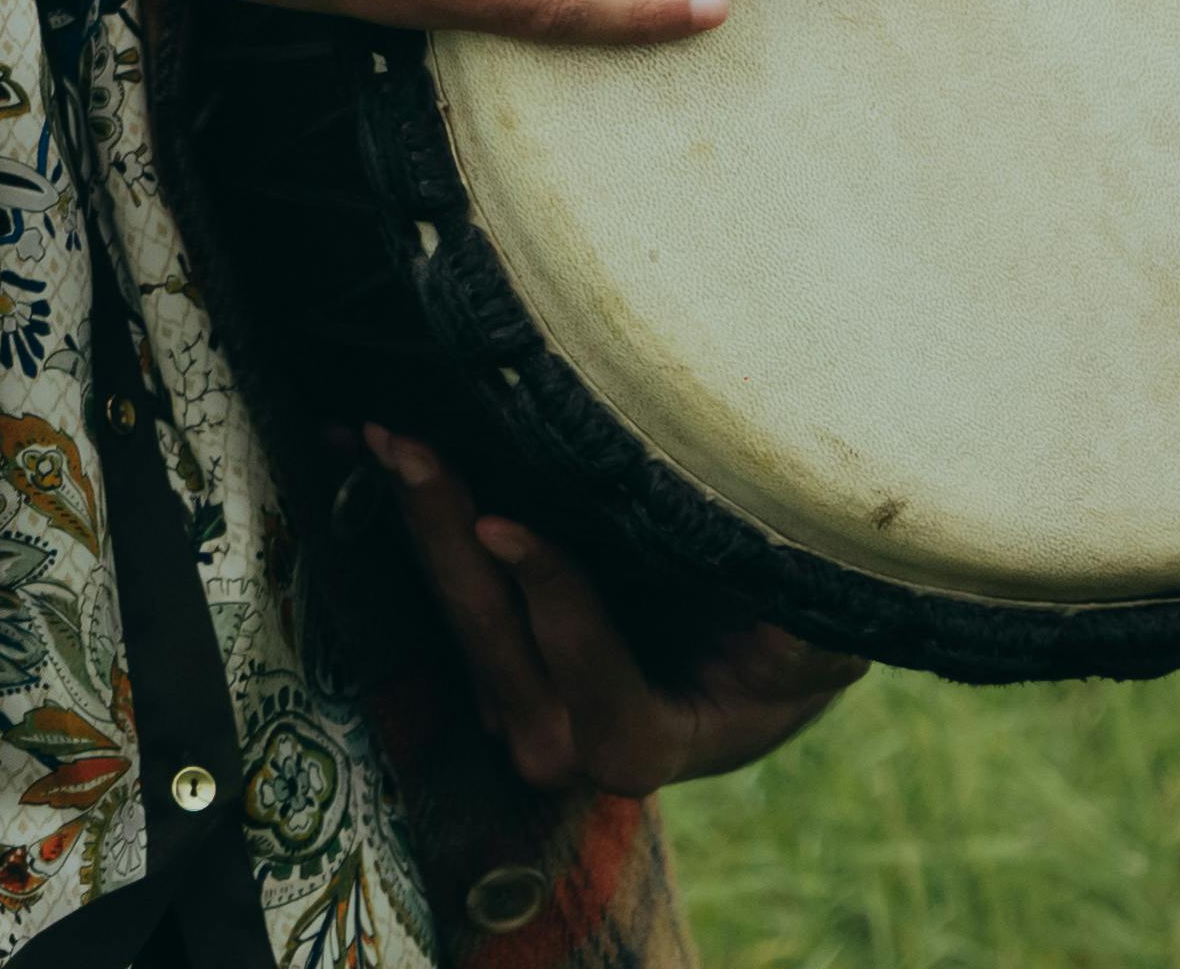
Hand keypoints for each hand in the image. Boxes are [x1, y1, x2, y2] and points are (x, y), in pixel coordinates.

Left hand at [369, 428, 864, 792]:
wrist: (752, 634)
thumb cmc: (793, 642)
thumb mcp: (821, 640)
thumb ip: (800, 632)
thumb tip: (780, 579)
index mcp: (650, 742)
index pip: (599, 698)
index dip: (556, 610)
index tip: (509, 526)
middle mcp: (567, 732)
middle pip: (495, 649)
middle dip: (450, 545)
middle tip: (416, 453)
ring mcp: (518, 692)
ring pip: (456, 614)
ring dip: (418, 522)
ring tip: (390, 437)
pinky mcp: (491, 642)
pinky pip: (442, 581)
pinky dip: (403, 514)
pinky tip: (359, 444)